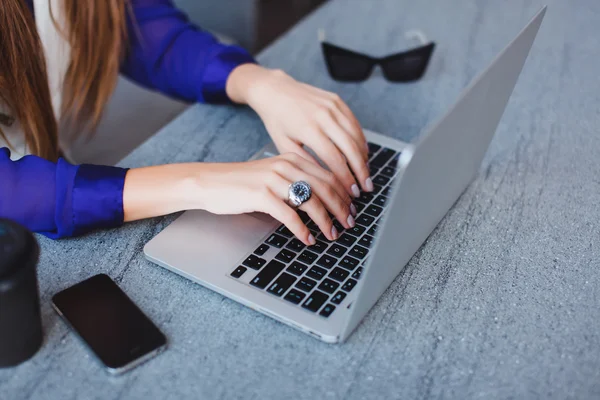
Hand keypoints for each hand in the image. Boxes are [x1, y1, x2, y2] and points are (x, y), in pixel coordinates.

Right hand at [123, 154, 357, 244]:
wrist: (210, 183)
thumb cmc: (242, 183)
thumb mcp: (273, 176)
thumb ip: (297, 182)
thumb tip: (323, 201)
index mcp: (292, 158)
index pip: (328, 175)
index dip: (344, 194)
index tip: (353, 209)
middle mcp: (286, 165)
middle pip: (326, 188)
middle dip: (342, 209)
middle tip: (350, 224)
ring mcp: (274, 180)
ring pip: (312, 202)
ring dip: (326, 221)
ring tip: (332, 234)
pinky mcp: (262, 195)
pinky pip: (290, 215)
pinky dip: (303, 230)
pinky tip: (308, 239)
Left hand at [226, 64, 372, 197]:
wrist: (275, 90)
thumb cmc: (277, 120)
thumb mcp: (285, 145)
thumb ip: (306, 163)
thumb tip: (326, 182)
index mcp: (309, 129)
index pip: (334, 159)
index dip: (346, 177)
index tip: (352, 192)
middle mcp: (323, 116)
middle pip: (350, 148)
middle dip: (361, 171)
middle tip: (366, 187)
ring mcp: (332, 106)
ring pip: (356, 135)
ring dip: (364, 157)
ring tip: (366, 174)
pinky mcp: (337, 100)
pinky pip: (354, 123)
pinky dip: (361, 140)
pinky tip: (363, 153)